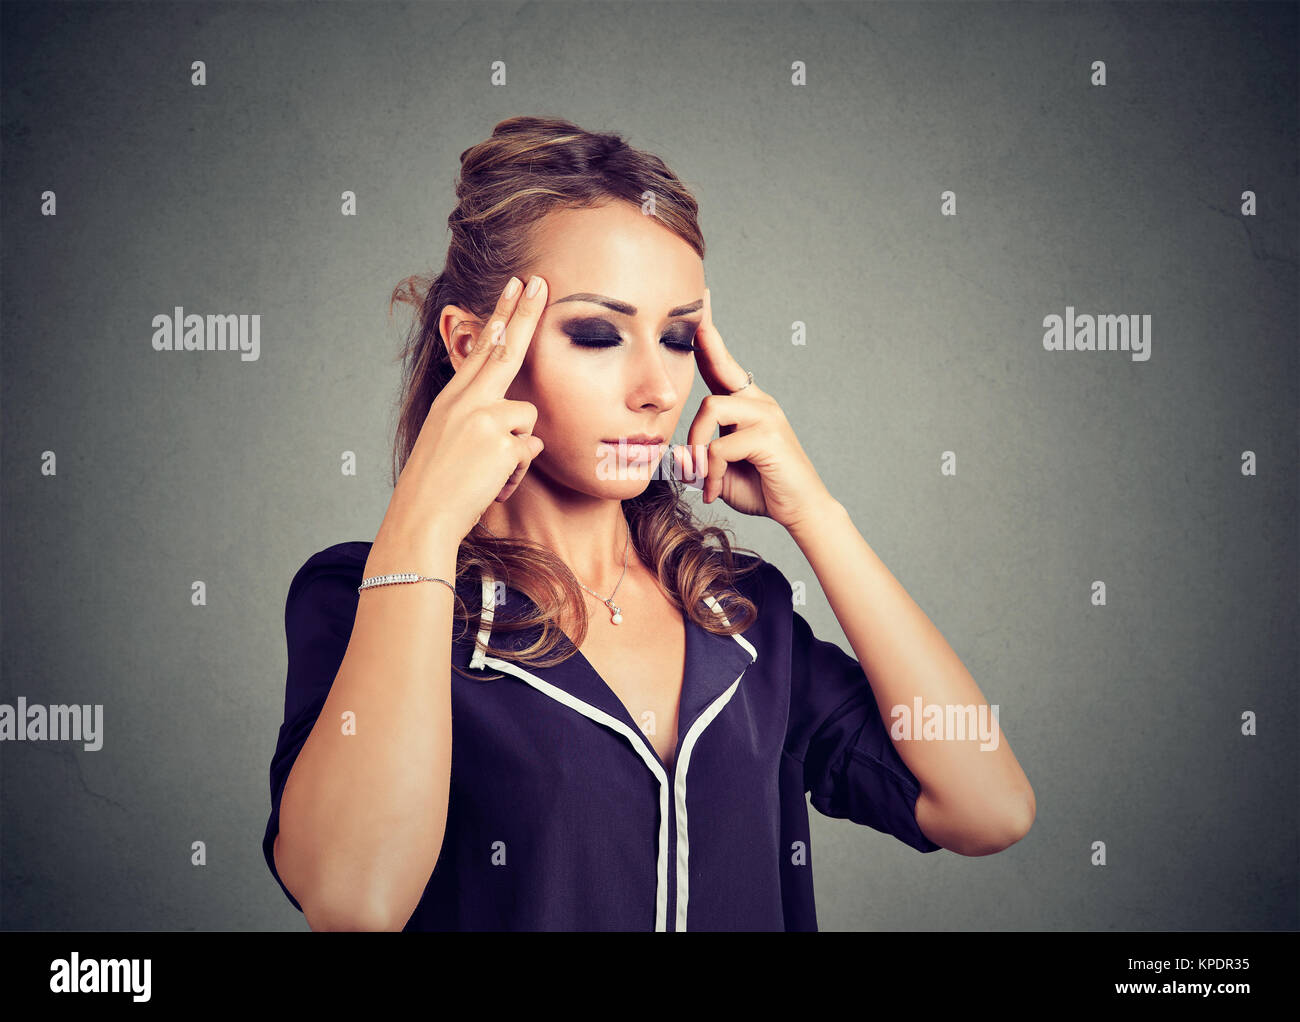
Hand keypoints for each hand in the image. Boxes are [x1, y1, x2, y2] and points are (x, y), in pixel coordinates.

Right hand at [380, 274, 548, 545]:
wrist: (422, 517)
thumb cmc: (437, 487)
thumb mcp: (450, 442)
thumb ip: (484, 425)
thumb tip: (525, 433)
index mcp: (451, 400)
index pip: (482, 349)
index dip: (501, 316)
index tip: (516, 286)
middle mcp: (465, 402)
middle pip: (506, 349)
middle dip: (526, 312)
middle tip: (541, 281)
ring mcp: (483, 419)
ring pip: (528, 418)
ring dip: (516, 451)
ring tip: (487, 474)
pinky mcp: (501, 443)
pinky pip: (529, 452)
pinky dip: (515, 474)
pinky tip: (491, 486)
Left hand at [673, 288, 836, 533]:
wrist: (801, 511)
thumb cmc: (762, 488)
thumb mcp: (718, 470)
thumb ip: (697, 457)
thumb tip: (673, 452)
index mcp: (747, 404)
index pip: (721, 362)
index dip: (707, 333)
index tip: (700, 298)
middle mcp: (759, 401)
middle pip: (715, 374)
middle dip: (697, 388)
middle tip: (691, 423)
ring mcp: (766, 414)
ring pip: (710, 409)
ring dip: (696, 446)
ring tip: (701, 474)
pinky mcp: (769, 435)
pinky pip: (720, 444)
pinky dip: (710, 470)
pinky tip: (713, 488)